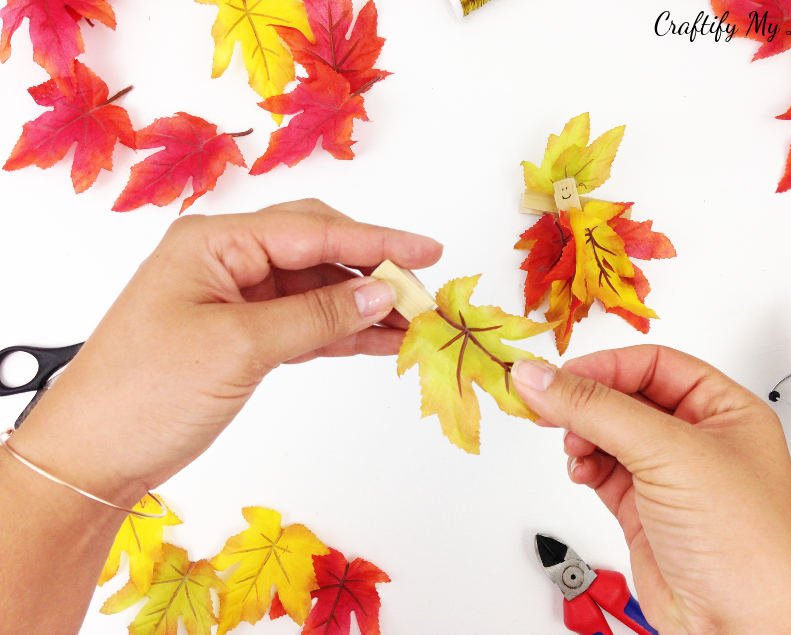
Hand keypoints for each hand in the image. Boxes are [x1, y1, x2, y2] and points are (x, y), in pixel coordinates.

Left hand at [12, 200, 441, 501]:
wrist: (95, 456)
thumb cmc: (147, 392)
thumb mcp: (239, 347)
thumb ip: (317, 315)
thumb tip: (383, 291)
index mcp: (215, 241)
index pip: (313, 230)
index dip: (378, 240)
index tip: (429, 251)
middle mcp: (227, 259)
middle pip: (319, 251)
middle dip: (374, 270)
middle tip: (425, 292)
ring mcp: (236, 298)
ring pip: (317, 291)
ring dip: (364, 307)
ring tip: (416, 323)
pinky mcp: (244, 335)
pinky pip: (306, 324)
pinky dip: (343, 332)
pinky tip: (381, 340)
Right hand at [511, 346, 790, 633]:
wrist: (739, 629)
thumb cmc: (747, 547)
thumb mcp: (668, 454)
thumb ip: (595, 409)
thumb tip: (540, 377)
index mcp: (725, 411)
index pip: (654, 365)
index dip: (606, 367)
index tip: (561, 376)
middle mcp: (698, 440)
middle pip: (625, 397)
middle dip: (585, 401)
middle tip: (547, 402)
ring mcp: (669, 476)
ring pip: (608, 434)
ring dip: (582, 435)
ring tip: (573, 446)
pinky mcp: (643, 509)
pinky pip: (601, 470)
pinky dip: (584, 467)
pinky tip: (582, 471)